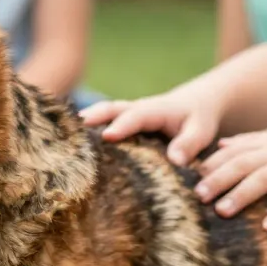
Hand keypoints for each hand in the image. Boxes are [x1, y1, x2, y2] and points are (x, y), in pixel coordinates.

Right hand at [80, 84, 224, 165]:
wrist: (194, 105)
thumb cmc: (198, 120)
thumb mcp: (202, 130)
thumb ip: (189, 144)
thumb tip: (175, 160)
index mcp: (157, 109)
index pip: (137, 115)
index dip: (123, 125)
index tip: (109, 136)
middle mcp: (137, 109)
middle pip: (112, 109)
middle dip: (94, 117)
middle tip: (73, 129)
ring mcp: (127, 115)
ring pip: (103, 115)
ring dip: (86, 123)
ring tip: (64, 138)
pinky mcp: (122, 124)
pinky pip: (103, 123)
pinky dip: (88, 130)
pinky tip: (70, 146)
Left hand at [194, 117, 266, 231]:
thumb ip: (251, 142)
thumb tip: (220, 146)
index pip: (234, 150)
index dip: (210, 164)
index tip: (186, 178)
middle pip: (243, 163)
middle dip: (218, 179)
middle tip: (196, 196)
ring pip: (265, 178)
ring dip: (242, 194)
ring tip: (222, 212)